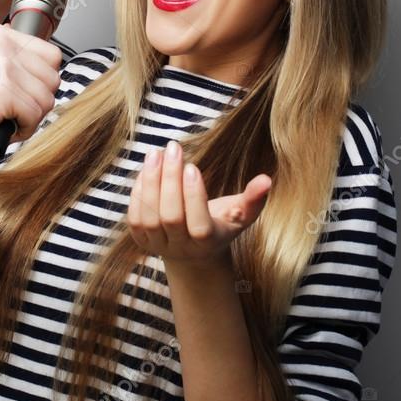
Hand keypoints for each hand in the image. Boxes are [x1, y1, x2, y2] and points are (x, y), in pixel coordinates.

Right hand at [0, 23, 61, 163]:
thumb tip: (53, 63)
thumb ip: (18, 60)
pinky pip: (35, 117)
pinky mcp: (2, 92)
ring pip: (46, 100)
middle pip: (53, 79)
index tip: (16, 91)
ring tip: (2, 116)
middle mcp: (1, 44)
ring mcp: (1, 67)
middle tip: (8, 108)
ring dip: (29, 118)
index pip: (52, 56)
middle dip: (36, 102)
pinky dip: (22, 130)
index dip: (40, 82)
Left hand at [128, 140, 270, 265]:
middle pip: (170, 217)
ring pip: (148, 217)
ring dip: (150, 181)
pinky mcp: (141, 241)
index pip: (198, 224)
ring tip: (156, 153)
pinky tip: (147, 169)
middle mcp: (181, 248)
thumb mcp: (240, 214)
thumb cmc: (221, 225)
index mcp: (208, 243)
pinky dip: (138, 191)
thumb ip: (254, 199)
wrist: (194, 252)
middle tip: (173, 148)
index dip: (194, 196)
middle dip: (170, 180)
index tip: (192, 166)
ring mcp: (158, 246)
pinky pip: (134, 217)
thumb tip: (266, 180)